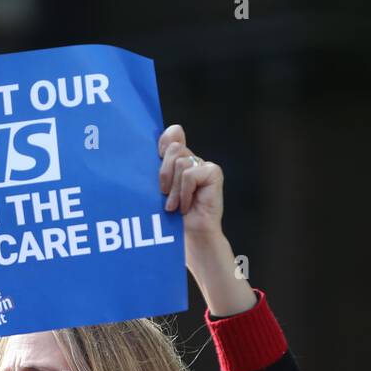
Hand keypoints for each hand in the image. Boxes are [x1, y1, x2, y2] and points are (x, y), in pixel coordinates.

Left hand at [158, 124, 224, 251]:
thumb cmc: (171, 217)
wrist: (190, 237)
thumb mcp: (158, 188)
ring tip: (174, 206)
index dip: (165, 140)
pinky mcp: (213, 173)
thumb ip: (160, 164)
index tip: (158, 155)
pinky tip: (186, 205)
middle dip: (164, 173)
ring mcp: (204, 166)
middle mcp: (192, 160)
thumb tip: (165, 137)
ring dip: (173, 189)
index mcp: (178, 160)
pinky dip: (184, 192)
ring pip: (180, 162)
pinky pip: (190, 174)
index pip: (173, 133)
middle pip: (173, 148)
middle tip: (164, 194)